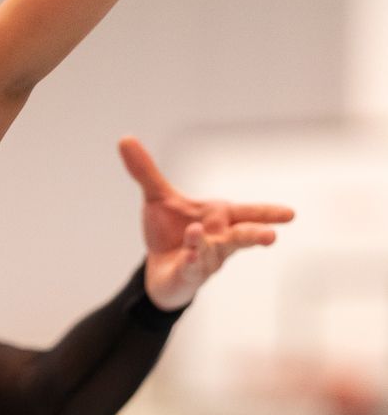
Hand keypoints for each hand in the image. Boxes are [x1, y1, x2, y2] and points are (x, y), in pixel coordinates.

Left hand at [118, 138, 293, 309]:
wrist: (157, 271)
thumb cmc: (168, 232)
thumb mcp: (156, 198)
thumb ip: (146, 171)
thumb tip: (125, 139)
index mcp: (219, 218)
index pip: (248, 213)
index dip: (268, 214)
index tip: (290, 214)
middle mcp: (219, 239)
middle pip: (241, 237)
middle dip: (255, 235)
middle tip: (271, 237)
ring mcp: (206, 259)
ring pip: (212, 252)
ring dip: (204, 243)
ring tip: (196, 231)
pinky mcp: (188, 275)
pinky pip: (191, 267)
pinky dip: (190, 259)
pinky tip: (187, 253)